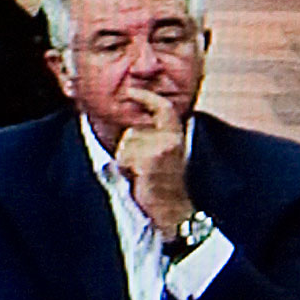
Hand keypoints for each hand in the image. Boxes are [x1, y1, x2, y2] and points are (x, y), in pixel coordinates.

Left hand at [114, 92, 193, 235]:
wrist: (171, 208)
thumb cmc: (161, 181)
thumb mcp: (160, 153)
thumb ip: (150, 136)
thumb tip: (131, 125)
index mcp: (175, 135)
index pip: (163, 108)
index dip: (146, 97)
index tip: (130, 92)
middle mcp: (171, 139)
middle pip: (132, 132)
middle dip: (128, 151)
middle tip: (141, 168)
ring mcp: (162, 148)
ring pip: (126, 146)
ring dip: (127, 161)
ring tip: (142, 174)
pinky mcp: (151, 160)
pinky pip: (124, 159)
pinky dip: (125, 170)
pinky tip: (140, 179)